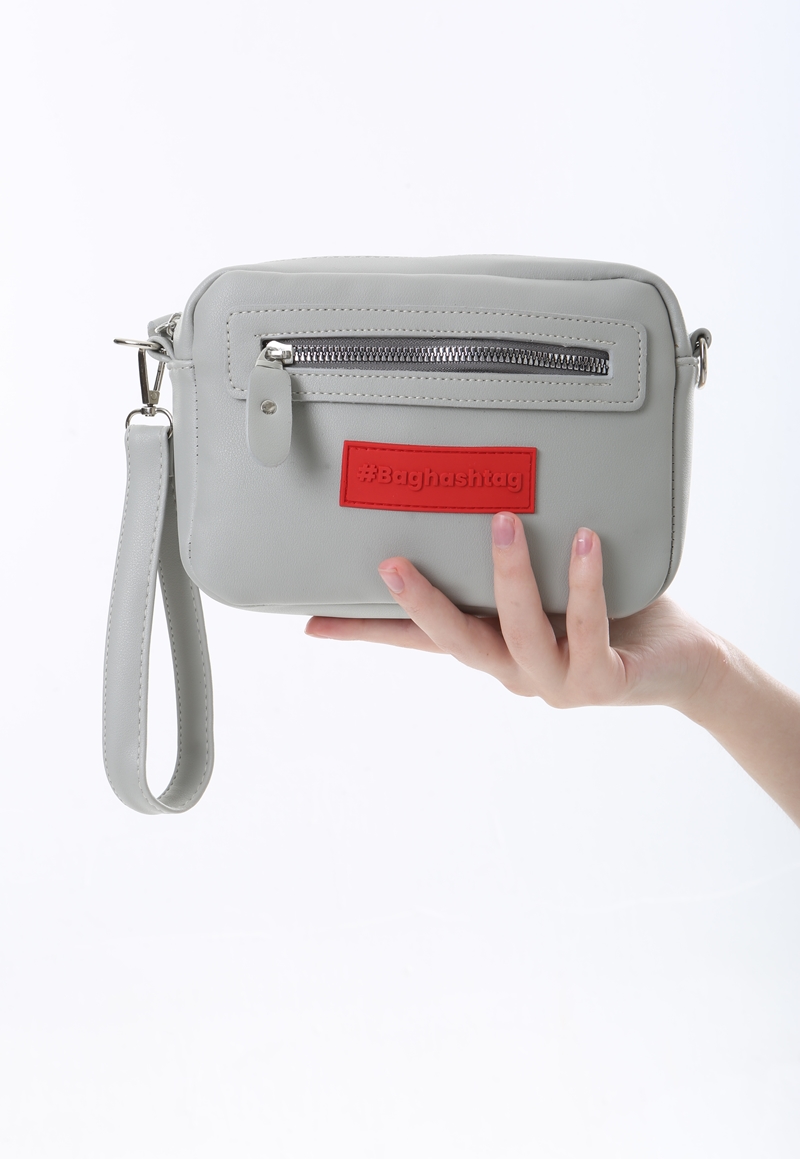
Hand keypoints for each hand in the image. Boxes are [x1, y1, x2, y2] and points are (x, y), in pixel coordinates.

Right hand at [305, 513, 722, 713]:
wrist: (682, 661)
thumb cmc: (613, 611)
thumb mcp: (547, 584)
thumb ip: (508, 563)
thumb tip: (475, 496)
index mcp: (493, 647)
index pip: (419, 641)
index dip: (366, 632)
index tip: (312, 623)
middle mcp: (515, 672)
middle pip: (457, 643)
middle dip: (422, 604)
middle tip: (389, 563)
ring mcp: (557, 682)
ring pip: (520, 634)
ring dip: (508, 578)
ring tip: (501, 521)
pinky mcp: (604, 681)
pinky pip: (589, 629)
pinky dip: (584, 583)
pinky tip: (580, 540)